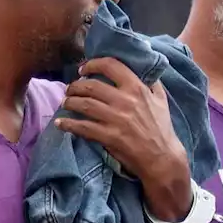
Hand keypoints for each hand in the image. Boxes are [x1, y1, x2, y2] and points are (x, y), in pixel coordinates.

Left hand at [55, 57, 192, 217]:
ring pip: (84, 104)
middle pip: (91, 85)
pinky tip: (60, 123)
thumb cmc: (161, 128)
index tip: (83, 69)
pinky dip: (68, 124)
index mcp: (137, 88)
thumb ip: (150, 82)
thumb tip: (142, 67)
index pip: (111, 65)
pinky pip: (83, 127)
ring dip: (69, 102)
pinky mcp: (109, 136)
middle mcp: (125, 100)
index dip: (92, 64)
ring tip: (65, 103)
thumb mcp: (160, 100)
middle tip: (69, 89)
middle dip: (75, 86)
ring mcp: (116, 119)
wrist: (162, 157)